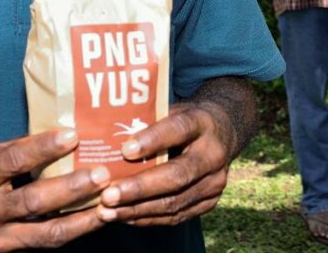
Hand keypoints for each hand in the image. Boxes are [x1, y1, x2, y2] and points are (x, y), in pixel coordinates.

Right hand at [0, 129, 109, 250]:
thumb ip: (14, 151)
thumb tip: (54, 137)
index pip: (14, 161)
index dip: (44, 148)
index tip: (72, 135)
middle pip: (35, 202)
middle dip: (72, 188)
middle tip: (101, 174)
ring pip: (46, 234)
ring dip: (81, 221)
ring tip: (108, 207)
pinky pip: (44, 244)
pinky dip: (71, 233)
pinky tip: (92, 221)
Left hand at [96, 103, 233, 225]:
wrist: (222, 131)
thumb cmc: (183, 118)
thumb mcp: (169, 109)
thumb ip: (145, 121)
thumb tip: (104, 134)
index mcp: (201, 123)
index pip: (178, 129)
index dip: (152, 140)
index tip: (124, 151)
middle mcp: (212, 154)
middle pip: (176, 175)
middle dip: (139, 188)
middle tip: (108, 195)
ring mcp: (214, 182)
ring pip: (175, 201)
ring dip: (138, 209)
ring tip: (107, 211)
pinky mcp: (210, 202)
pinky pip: (177, 216)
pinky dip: (148, 218)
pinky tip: (124, 216)